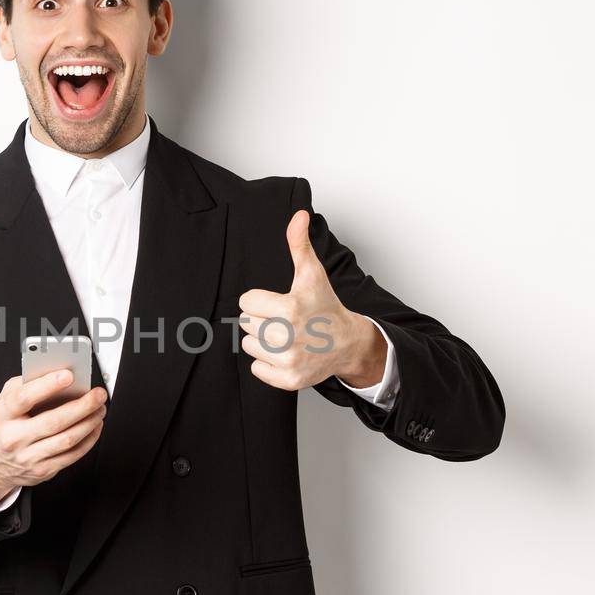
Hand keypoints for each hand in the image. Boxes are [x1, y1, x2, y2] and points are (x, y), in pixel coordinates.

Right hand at [0, 370, 107, 508]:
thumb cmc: (6, 424)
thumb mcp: (6, 399)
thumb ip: (27, 384)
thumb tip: (58, 373)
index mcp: (3, 414)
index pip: (24, 398)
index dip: (47, 385)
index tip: (68, 375)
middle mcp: (14, 438)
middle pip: (54, 421)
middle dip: (82, 406)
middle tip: (98, 395)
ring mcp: (28, 457)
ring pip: (67, 439)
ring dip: (89, 422)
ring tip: (99, 408)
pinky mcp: (43, 470)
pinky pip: (72, 455)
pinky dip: (89, 439)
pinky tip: (94, 426)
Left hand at [237, 209, 387, 391]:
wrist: (348, 343)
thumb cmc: (325, 305)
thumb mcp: (312, 274)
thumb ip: (299, 244)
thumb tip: (298, 214)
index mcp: (289, 308)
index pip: (245, 302)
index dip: (260, 300)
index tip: (278, 302)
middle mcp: (287, 336)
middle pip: (245, 323)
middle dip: (262, 319)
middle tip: (284, 320)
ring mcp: (288, 360)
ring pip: (248, 345)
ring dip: (262, 341)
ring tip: (285, 336)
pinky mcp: (289, 380)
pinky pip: (256, 368)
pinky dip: (267, 363)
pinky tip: (286, 353)